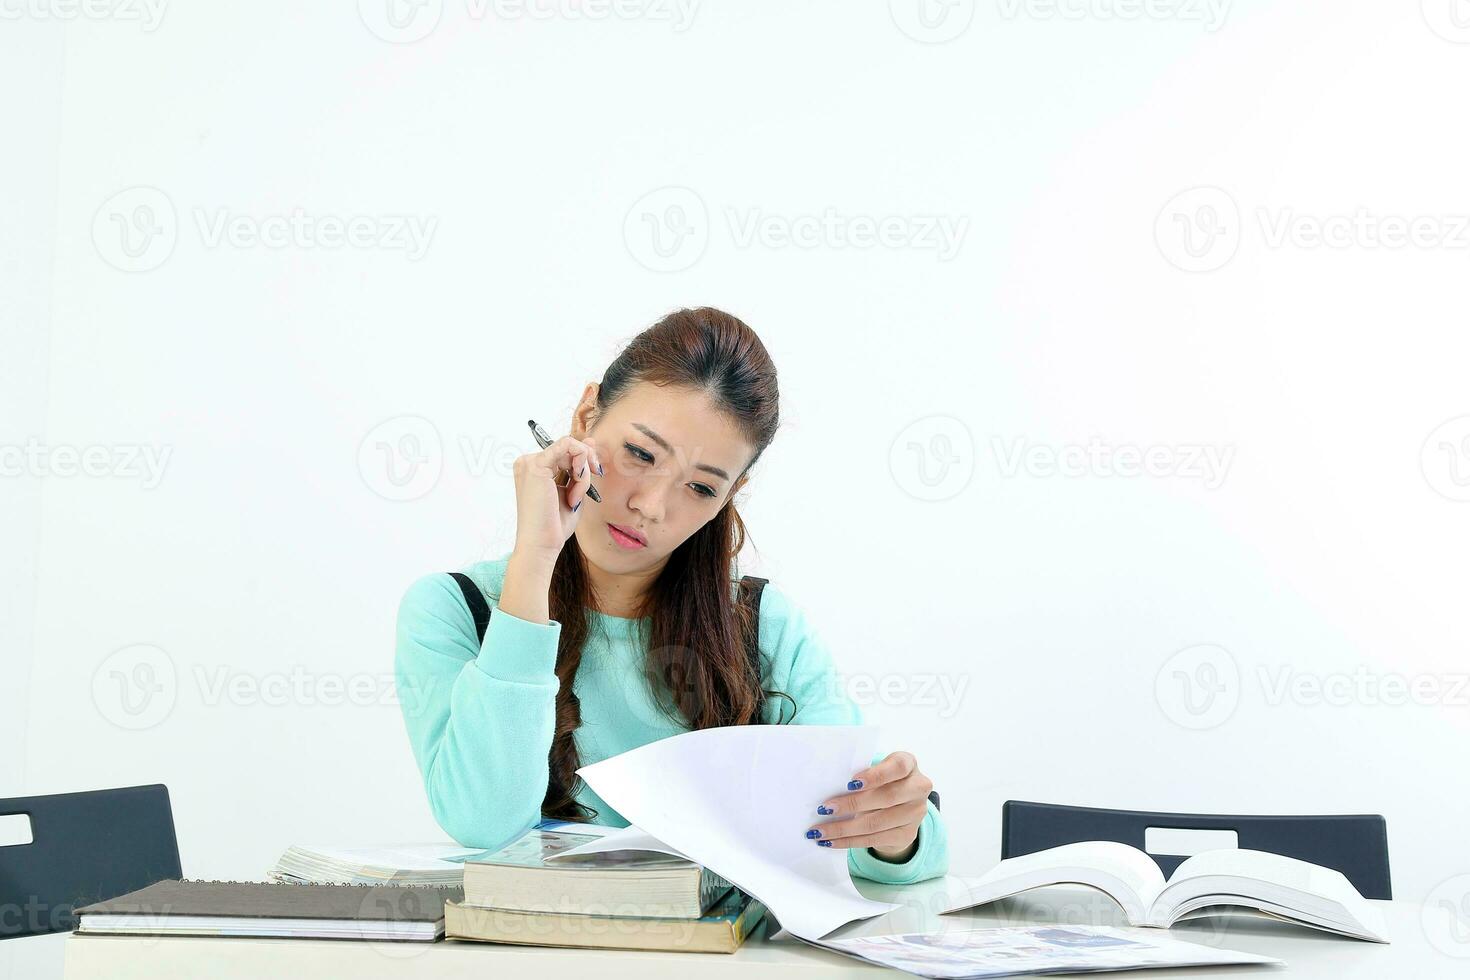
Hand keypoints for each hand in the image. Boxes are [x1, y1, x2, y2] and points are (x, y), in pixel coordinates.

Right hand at [511, 434, 603, 562]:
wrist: (541, 544)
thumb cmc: (555, 525)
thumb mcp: (574, 490)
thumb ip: (580, 467)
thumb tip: (590, 441)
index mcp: (534, 469)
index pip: (564, 451)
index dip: (584, 459)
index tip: (595, 473)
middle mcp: (528, 462)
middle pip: (569, 448)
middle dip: (585, 468)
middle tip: (585, 491)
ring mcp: (530, 462)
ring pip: (571, 448)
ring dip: (582, 473)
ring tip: (575, 497)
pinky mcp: (536, 465)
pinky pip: (568, 446)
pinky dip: (580, 464)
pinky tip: (576, 482)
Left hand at [806, 751, 932, 862]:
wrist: (901, 804)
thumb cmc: (881, 780)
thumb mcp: (876, 770)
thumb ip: (861, 775)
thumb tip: (828, 787)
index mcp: (909, 764)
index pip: (897, 767)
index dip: (875, 775)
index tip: (850, 783)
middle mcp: (918, 788)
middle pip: (886, 798)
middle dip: (852, 804)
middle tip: (824, 809)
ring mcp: (916, 813)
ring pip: (877, 823)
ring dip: (844, 828)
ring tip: (820, 831)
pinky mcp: (908, 834)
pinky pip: (875, 840)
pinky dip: (849, 841)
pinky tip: (831, 841)